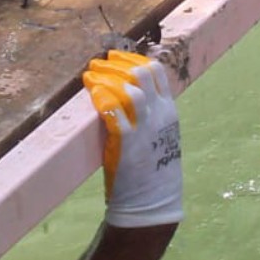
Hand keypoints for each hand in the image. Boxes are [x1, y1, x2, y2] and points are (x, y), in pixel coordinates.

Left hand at [82, 51, 182, 227]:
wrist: (152, 202)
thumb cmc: (153, 171)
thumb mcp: (160, 136)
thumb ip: (150, 115)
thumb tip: (129, 94)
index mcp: (169, 111)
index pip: (156, 72)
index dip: (133, 59)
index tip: (116, 57)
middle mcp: (160, 115)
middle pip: (140, 74)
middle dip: (117, 64)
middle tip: (99, 63)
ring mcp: (145, 128)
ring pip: (127, 89)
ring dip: (106, 77)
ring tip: (90, 75)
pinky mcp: (127, 142)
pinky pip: (113, 110)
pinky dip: (101, 96)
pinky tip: (91, 92)